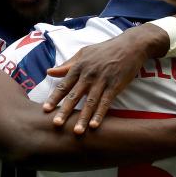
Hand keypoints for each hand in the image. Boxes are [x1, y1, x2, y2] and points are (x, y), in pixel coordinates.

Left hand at [43, 26, 159, 133]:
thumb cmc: (105, 50)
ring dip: (83, 118)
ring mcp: (102, 81)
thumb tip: (49, 72)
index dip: (54, 98)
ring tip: (76, 131)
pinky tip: (94, 125)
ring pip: (90, 102)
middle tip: (56, 124)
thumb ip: (67, 65)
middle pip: (74, 95)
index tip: (45, 110)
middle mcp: (88, 75)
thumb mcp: (84, 53)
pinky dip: (100, 114)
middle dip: (65, 110)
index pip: (63, 85)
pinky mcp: (115, 86)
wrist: (130, 45)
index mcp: (79, 67)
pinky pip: (106, 103)